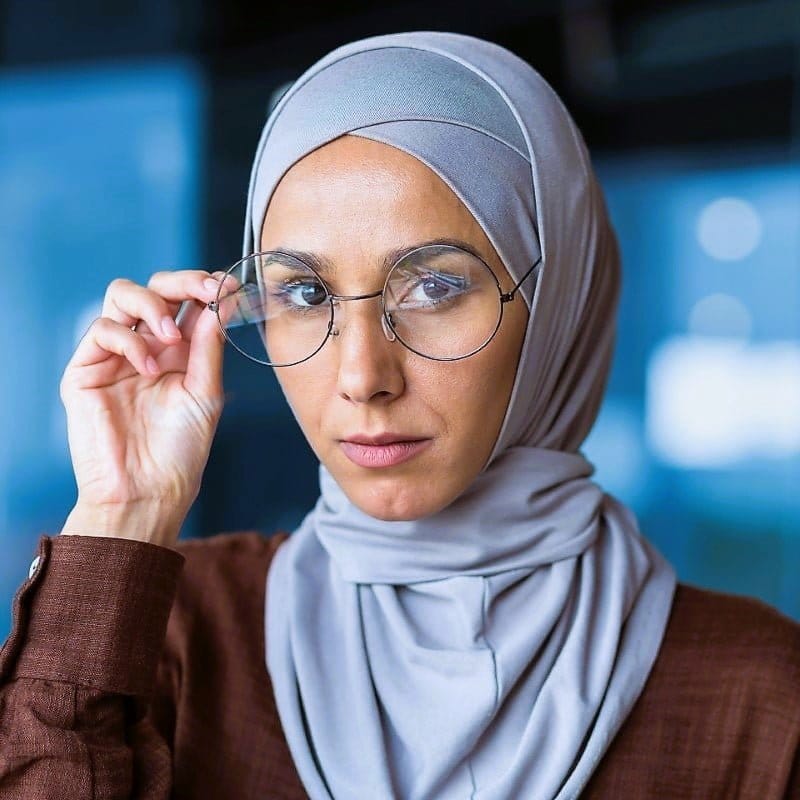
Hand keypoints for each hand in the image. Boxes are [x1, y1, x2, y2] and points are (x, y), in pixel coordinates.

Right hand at [59, 269, 226, 545]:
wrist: (148, 490)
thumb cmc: (180, 450)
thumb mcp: (205, 393)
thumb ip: (208, 347)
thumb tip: (216, 303)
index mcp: (179, 353)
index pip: (186, 302)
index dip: (204, 287)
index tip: (228, 286)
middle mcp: (147, 348)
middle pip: (154, 288)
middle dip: (182, 281)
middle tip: (206, 290)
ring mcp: (115, 356)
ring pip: (122, 296)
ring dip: (152, 303)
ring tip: (171, 335)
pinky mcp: (86, 369)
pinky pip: (102, 330)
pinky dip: (128, 339)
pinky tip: (147, 367)